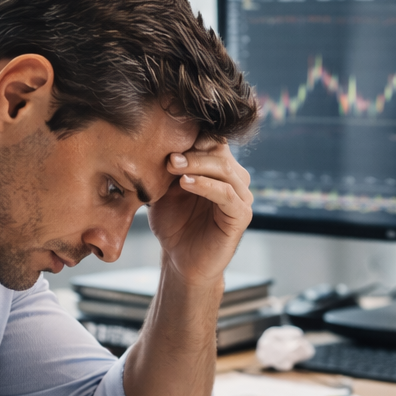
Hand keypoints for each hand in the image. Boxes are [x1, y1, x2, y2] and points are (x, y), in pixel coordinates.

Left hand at [145, 138, 252, 286]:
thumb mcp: (164, 189)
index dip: (192, 136)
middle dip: (192, 150)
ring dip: (196, 164)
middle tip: (168, 157)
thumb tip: (154, 137)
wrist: (180, 260)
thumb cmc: (173, 223)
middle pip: (219, 150)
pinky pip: (226, 194)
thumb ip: (167, 166)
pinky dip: (206, 185)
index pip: (212, 139)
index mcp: (218, 167)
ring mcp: (241, 196)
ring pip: (224, 169)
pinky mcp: (242, 215)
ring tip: (172, 166)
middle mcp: (234, 178)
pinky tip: (185, 184)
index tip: (166, 137)